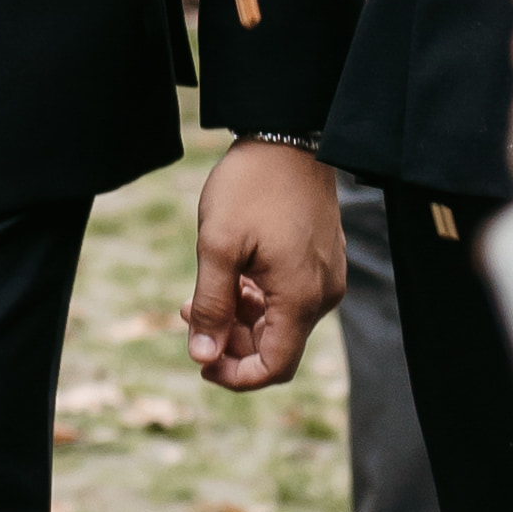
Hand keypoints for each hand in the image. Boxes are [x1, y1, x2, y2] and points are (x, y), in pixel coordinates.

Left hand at [187, 136, 344, 388]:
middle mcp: (322, 294)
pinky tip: (228, 278)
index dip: (236, 376)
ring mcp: (324, 276)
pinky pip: (288, 297)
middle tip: (188, 317)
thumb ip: (211, 305)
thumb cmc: (250, 187)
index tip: (200, 363)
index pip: (275, 367)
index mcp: (301, 297)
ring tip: (197, 298)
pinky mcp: (319, 260)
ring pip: (280, 321)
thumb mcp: (218, 246)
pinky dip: (256, 298)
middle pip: (277, 346)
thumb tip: (203, 357)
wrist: (286, 135)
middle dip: (230, 343)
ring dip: (239, 319)